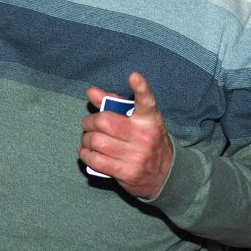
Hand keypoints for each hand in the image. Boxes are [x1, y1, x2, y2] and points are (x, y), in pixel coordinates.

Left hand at [79, 71, 173, 198]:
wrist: (165, 174)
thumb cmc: (146, 140)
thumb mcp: (138, 120)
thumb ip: (115, 103)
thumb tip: (91, 91)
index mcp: (149, 119)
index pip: (146, 101)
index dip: (141, 88)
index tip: (134, 76)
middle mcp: (144, 136)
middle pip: (105, 121)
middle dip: (89, 121)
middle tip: (89, 124)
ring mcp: (136, 156)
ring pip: (97, 141)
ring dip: (86, 139)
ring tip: (88, 139)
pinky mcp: (127, 173)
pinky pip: (96, 160)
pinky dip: (86, 154)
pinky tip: (87, 151)